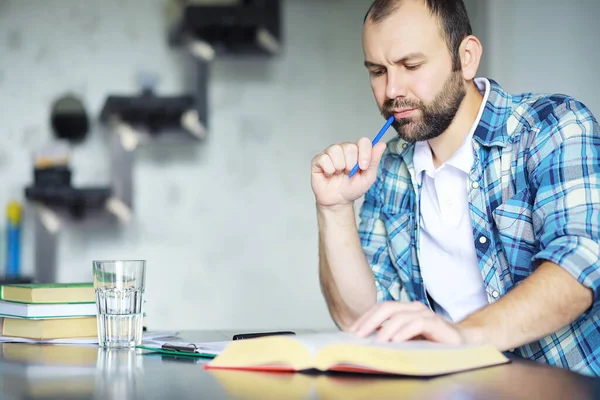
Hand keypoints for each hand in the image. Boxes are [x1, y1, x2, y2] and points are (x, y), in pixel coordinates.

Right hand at [311, 138, 385, 207]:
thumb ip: (374, 160)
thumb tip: (381, 144)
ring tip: (339, 173)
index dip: (364, 154)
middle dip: (351, 164)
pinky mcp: (318, 159)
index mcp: (357, 150)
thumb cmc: (352, 188)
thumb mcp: (368, 177)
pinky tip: (330, 174)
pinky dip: (329, 170)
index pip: (363, 141)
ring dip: (339, 167)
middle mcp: (343, 148)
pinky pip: (324, 159)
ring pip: (335, 151)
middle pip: (349, 146)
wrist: (338, 201)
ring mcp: (330, 153)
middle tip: (348, 173)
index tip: (363, 167)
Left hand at [349, 301, 468, 344]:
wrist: (461, 343)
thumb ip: (390, 336)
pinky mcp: (436, 323)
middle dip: (370, 320)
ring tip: (376, 342)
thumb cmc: (431, 341)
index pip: (380, 308)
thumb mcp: (407, 338)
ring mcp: (425, 314)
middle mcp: (413, 308)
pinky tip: (396, 341)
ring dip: (385, 329)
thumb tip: (366, 341)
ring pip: (400, 316)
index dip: (365, 317)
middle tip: (358, 335)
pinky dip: (404, 332)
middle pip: (387, 308)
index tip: (352, 331)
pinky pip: (417, 324)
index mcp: (404, 309)